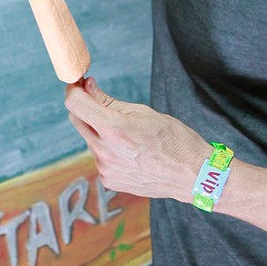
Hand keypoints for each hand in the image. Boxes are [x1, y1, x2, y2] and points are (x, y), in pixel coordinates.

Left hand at [65, 77, 208, 201]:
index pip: (75, 104)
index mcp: (113, 129)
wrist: (192, 175)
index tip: (79, 84)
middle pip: (77, 120)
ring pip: (89, 140)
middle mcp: (104, 151)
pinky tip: (130, 153)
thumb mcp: (143, 112)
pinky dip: (108, 150)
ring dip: (99, 131)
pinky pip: (99, 157)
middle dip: (86, 108)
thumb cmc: (174, 139)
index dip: (74, 89)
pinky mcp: (108, 180)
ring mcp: (105, 169)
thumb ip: (109, 101)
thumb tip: (87, 87)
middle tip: (101, 101)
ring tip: (129, 135)